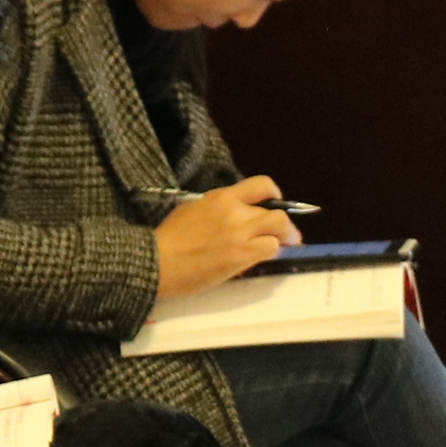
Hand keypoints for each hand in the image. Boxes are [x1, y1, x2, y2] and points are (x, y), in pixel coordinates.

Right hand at [153, 178, 301, 301]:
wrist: (158, 261)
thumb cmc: (168, 238)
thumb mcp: (191, 210)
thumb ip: (216, 210)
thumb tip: (232, 216)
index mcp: (221, 197)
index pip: (260, 185)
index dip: (274, 194)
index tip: (276, 203)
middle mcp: (235, 210)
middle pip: (276, 211)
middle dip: (285, 223)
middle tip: (287, 234)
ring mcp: (240, 233)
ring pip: (280, 228)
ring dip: (284, 238)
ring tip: (284, 246)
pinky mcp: (242, 255)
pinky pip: (271, 248)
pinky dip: (272, 252)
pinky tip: (264, 257)